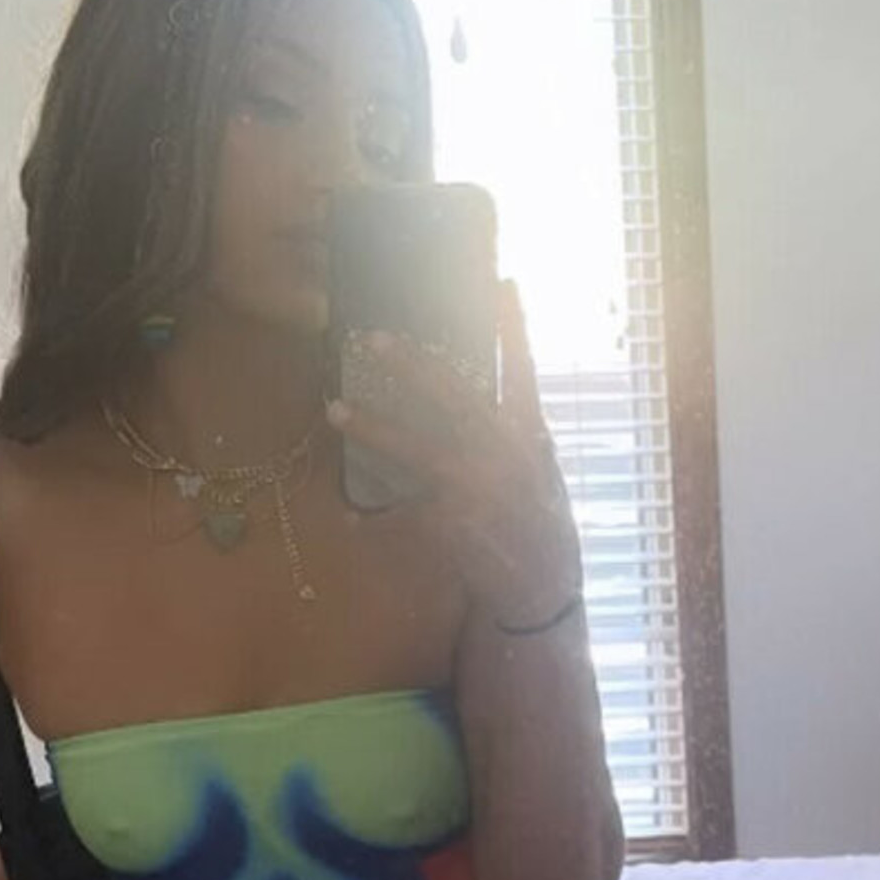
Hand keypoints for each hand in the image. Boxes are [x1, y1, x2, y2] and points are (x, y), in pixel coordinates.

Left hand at [328, 283, 581, 630]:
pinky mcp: (457, 524)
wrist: (545, 594)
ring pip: (417, 449)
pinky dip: (375, 522)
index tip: (503, 285)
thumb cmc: (542, 531)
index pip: (524, 372)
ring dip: (373, 428)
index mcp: (531, 437)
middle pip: (454, 396)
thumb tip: (497, 404)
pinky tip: (349, 522)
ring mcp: (481, 488)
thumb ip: (520, 440)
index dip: (514, 329)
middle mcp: (507, 455)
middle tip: (372, 338)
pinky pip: (405, 514)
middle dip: (411, 365)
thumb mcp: (544, 479)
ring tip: (333, 410)